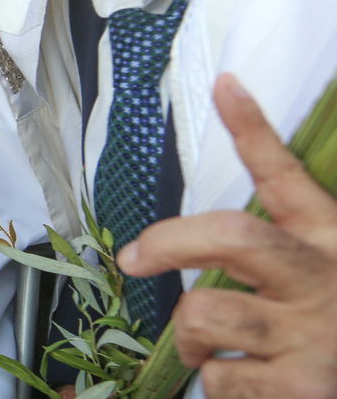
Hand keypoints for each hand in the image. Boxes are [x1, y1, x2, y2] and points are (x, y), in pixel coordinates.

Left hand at [117, 75, 336, 397]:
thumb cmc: (336, 323)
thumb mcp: (322, 266)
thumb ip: (274, 241)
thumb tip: (220, 169)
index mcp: (329, 240)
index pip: (286, 175)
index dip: (254, 128)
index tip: (224, 85)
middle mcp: (322, 279)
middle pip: (231, 238)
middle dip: (170, 244)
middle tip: (136, 258)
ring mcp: (314, 337)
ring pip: (204, 316)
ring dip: (190, 336)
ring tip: (208, 344)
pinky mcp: (304, 391)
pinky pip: (220, 380)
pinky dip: (218, 384)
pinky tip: (251, 382)